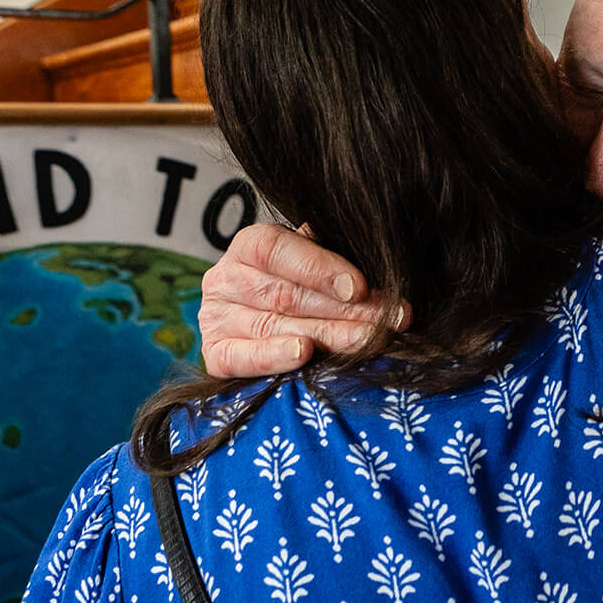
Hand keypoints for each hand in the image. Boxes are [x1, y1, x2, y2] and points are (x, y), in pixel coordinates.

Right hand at [199, 223, 406, 377]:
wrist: (257, 321)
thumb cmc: (299, 284)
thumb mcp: (313, 261)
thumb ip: (331, 257)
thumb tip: (372, 260)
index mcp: (249, 245)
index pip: (278, 250)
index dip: (319, 267)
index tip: (360, 287)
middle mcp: (226, 278)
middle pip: (286, 293)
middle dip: (344, 308)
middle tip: (387, 320)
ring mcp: (216, 317)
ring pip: (274, 325)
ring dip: (326, 335)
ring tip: (365, 340)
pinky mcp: (214, 354)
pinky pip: (240, 357)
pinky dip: (273, 356)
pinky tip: (303, 353)